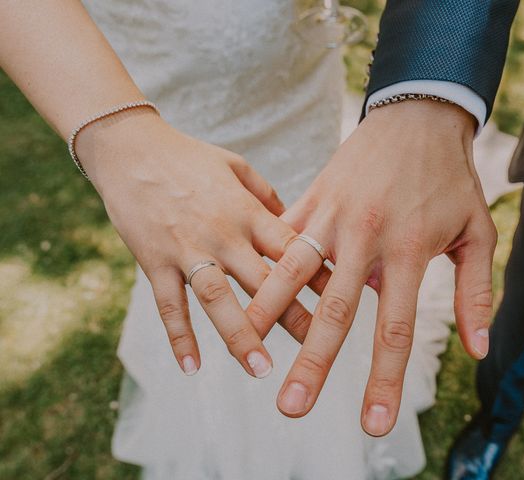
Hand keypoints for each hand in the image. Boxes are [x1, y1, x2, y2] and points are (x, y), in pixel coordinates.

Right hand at [76, 109, 326, 376]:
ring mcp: (186, 249)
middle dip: (291, 316)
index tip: (342, 301)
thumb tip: (291, 224)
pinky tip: (192, 368)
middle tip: (316, 350)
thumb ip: (266, 197)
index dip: (318, 275)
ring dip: (239, 335)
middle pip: (263, 280)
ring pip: (217, 298)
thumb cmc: (188, 156)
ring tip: (260, 369)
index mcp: (247, 210)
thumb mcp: (236, 166)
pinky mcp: (154, 260)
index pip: (290, 248)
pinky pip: (168, 305)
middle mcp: (222, 233)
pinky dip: (180, 337)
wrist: (129, 148)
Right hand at [247, 100, 496, 434]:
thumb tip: (479, 351)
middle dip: (313, 362)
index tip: (372, 423)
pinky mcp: (312, 196)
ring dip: (267, 311)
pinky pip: (280, 232)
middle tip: (292, 407)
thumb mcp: (477, 233)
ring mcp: (332, 214)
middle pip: (334, 310)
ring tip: (245, 348)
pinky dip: (262, 262)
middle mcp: (365, 237)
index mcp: (408, 251)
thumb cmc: (450, 178)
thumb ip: (474, 293)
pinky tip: (240, 288)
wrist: (419, 115)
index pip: (394, 328)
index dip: (383, 379)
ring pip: (291, 269)